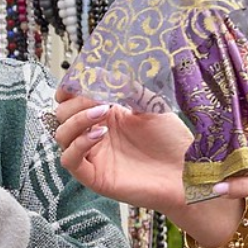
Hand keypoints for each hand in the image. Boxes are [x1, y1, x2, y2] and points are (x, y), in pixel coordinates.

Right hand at [52, 84, 239, 247]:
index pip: (70, 101)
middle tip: (98, 98)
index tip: (78, 79)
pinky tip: (100, 134)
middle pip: (61, 116)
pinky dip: (78, 144)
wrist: (185, 172)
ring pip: (61, 136)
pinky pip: (69, 160)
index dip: (68, 89)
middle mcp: (95, 136)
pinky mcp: (94, 177)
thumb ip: (128, 88)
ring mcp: (93, 157)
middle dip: (75, 102)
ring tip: (103, 112)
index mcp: (106, 117)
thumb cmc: (172, 142)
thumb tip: (107, 70)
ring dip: (77, 120)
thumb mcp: (150, 104)